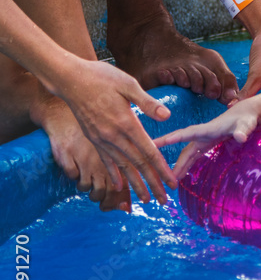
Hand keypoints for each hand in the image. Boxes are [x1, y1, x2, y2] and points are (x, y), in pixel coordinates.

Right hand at [48, 59, 176, 203]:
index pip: (149, 153)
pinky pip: (105, 161)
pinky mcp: (93, 139)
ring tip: (146, 200)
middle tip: (164, 201)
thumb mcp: (127, 83)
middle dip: (152, 184)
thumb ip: (148, 102)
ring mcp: (101, 139)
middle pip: (137, 165)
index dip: (162, 170)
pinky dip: (113, 174)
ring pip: (122, 167)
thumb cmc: (101, 77)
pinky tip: (119, 188)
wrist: (69, 79)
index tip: (172, 184)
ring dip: (135, 185)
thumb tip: (167, 116)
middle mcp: (113, 136)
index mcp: (127, 123)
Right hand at [154, 102, 259, 178]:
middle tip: (154, 169)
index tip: (155, 144)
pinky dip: (185, 165)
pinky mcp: (206, 145)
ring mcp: (202, 140)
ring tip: (167, 180)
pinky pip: (192, 156)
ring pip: (185, 154)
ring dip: (177, 166)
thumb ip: (243, 130)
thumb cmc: (246, 118)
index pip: (186, 134)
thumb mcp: (246, 124)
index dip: (172, 139)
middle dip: (169, 159)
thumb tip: (241, 137)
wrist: (246, 114)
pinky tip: (179, 175)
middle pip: (182, 148)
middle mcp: (201, 135)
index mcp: (207, 129)